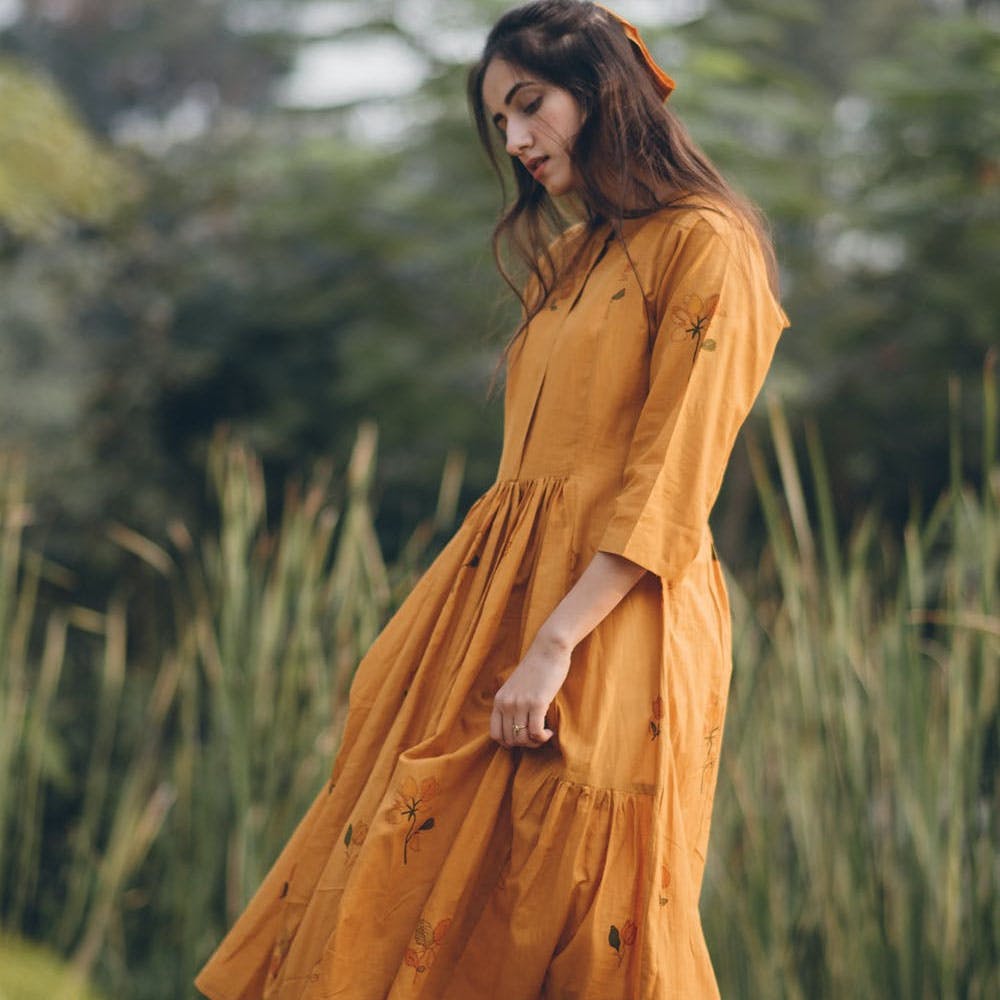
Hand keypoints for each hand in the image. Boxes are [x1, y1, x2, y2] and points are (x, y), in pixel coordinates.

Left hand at [490, 629, 571, 748]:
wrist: (548, 649)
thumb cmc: (536, 669)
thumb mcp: (516, 687)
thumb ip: (512, 704)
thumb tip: (517, 729)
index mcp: (499, 700)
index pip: (495, 734)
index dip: (509, 743)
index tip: (523, 738)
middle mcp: (506, 703)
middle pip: (510, 740)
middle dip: (525, 744)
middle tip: (537, 736)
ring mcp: (520, 703)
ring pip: (523, 739)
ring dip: (536, 742)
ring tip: (544, 734)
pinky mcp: (537, 703)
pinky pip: (536, 733)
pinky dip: (543, 737)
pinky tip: (550, 732)